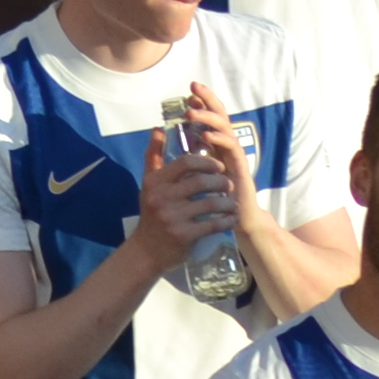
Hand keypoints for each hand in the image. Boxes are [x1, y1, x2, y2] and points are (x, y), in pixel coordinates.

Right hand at [128, 110, 242, 268]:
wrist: (146, 250)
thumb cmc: (151, 213)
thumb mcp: (149, 184)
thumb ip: (154, 156)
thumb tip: (158, 128)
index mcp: (155, 182)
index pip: (185, 163)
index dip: (206, 162)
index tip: (218, 166)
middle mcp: (162, 198)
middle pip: (201, 182)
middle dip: (221, 182)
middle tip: (229, 185)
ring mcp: (173, 217)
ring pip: (210, 203)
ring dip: (227, 202)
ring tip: (232, 203)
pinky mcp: (184, 235)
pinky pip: (213, 225)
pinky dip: (226, 220)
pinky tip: (231, 218)